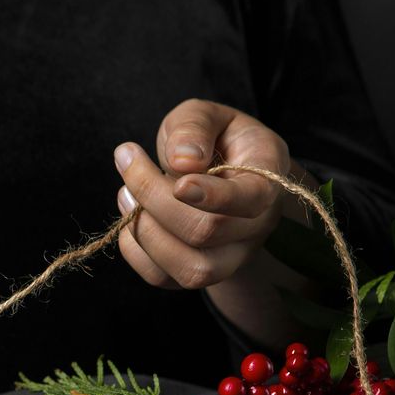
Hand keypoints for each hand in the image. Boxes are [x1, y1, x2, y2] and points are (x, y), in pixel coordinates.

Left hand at [113, 99, 300, 289]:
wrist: (222, 175)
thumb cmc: (214, 140)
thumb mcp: (207, 115)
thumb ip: (194, 127)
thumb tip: (182, 161)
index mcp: (267, 177)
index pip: (250, 199)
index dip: (212, 196)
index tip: (178, 181)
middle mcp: (256, 226)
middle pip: (206, 232)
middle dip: (154, 196)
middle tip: (128, 159)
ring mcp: (231, 257)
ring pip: (190, 269)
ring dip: (144, 229)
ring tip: (126, 192)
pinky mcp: (198, 273)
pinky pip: (163, 279)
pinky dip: (134, 250)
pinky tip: (130, 216)